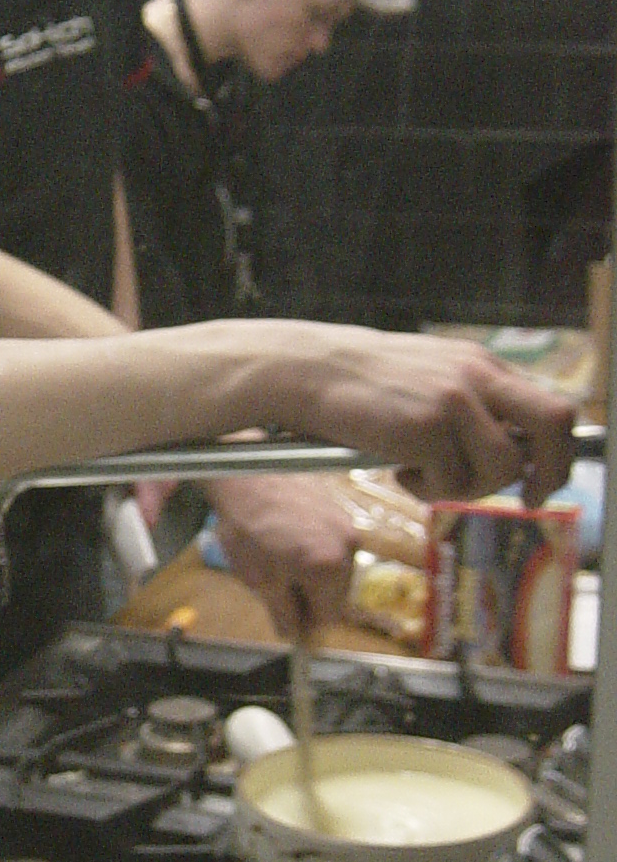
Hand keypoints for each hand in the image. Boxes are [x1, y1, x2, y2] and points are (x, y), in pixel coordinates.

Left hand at [207, 474, 356, 637]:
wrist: (244, 475)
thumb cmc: (247, 526)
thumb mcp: (260, 579)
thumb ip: (283, 612)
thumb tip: (294, 634)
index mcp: (330, 567)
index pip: (330, 617)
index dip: (308, 624)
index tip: (292, 624)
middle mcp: (347, 546)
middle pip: (337, 594)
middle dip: (312, 599)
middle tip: (281, 593)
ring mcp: (346, 525)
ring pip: (336, 570)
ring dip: (314, 576)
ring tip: (281, 563)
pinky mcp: (339, 511)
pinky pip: (332, 546)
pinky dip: (315, 553)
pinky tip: (289, 544)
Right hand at [304, 330, 575, 507]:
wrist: (308, 370)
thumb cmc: (361, 384)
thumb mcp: (430, 378)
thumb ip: (471, 403)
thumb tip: (508, 451)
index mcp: (481, 364)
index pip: (549, 404)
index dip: (553, 450)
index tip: (537, 478)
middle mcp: (477, 376)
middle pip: (554, 422)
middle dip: (551, 469)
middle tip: (529, 497)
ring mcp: (454, 401)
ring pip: (504, 466)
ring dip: (469, 488)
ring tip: (428, 478)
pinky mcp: (426, 428)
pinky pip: (451, 481)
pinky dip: (426, 489)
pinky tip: (397, 470)